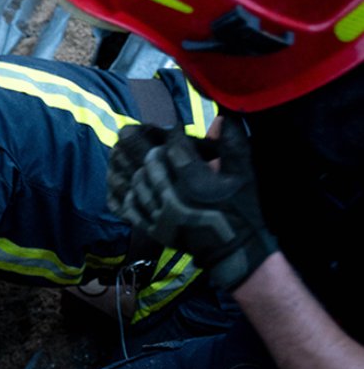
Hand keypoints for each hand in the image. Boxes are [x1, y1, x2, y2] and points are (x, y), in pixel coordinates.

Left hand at [119, 118, 277, 290]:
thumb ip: (232, 145)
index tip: (174, 128)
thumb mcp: (244, 176)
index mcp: (197, 182)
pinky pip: (128, 207)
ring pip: (135, 182)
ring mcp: (160, 214)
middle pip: (148, 162)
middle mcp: (174, 197)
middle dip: (141, 143)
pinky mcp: (153, 228)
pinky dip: (123, 192)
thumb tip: (220, 117)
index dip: (173, 134)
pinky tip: (125, 181)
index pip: (175, 149)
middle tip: (138, 131)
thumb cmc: (242, 211)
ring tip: (130, 153)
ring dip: (131, 165)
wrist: (235, 250)